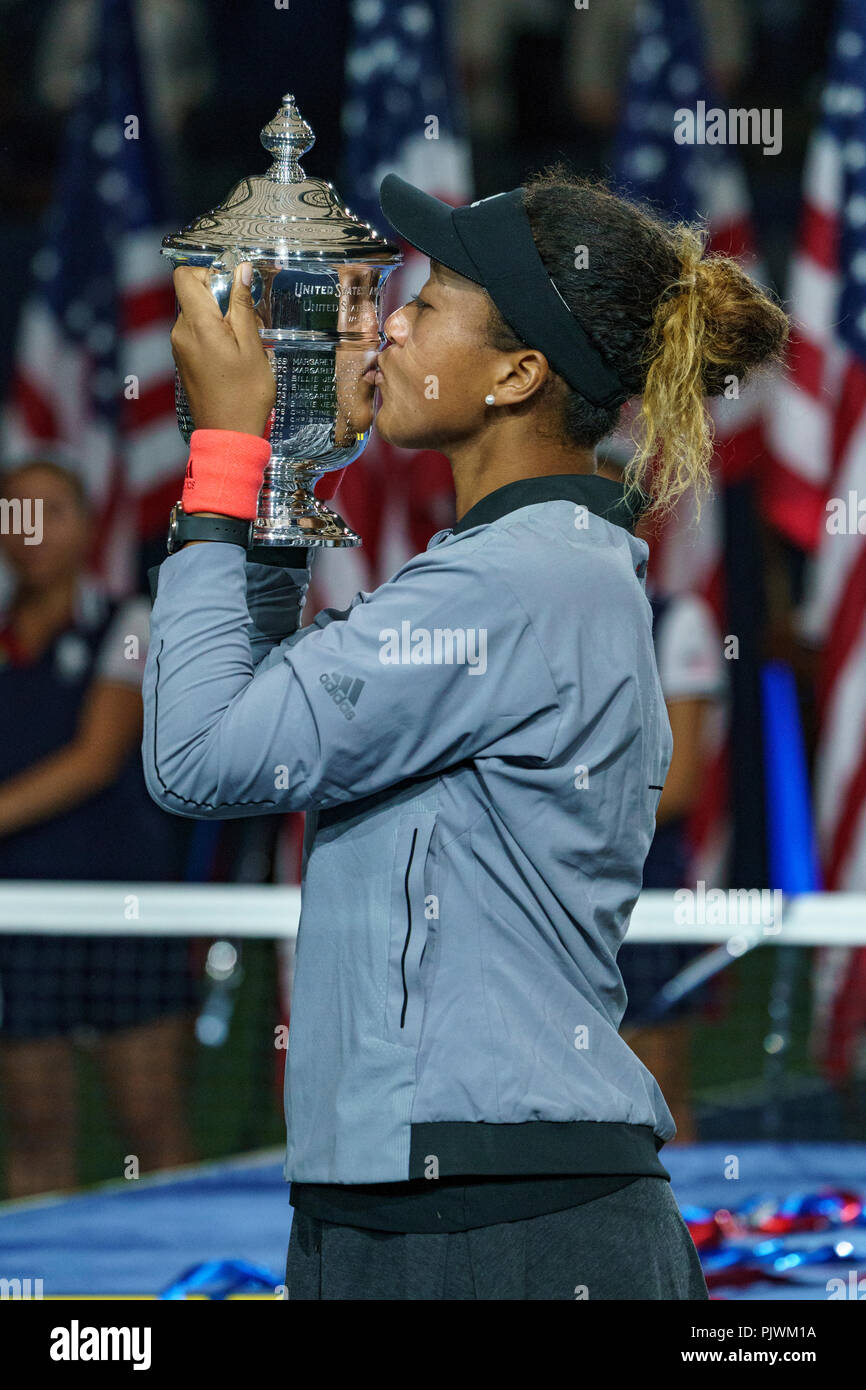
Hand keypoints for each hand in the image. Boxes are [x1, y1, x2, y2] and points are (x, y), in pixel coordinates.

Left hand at [170, 263, 275, 435]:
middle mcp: (180, 333)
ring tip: (244, 344)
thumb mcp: (252, 347)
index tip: (232, 288)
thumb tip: (241, 270)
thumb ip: (243, 306)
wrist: (229, 436)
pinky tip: (234, 357)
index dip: (208, 272)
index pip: (184, 276)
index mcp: (196, 325)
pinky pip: (196, 334)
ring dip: (220, 319)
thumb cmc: (245, 395)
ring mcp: (179, 348)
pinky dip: (214, 335)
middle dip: (220, 298)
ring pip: (197, 315)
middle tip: (247, 321)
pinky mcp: (183, 361)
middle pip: (193, 295)